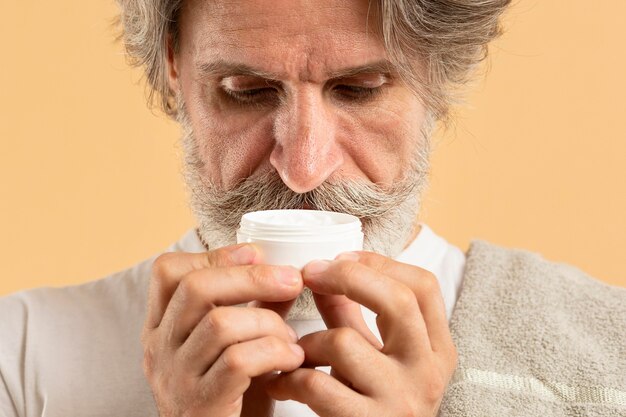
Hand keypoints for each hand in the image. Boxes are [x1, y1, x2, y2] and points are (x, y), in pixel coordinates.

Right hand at [142, 244, 304, 416]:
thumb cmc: (230, 395)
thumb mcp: (234, 344)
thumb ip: (254, 310)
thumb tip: (286, 275)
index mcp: (161, 327)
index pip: (169, 271)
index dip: (214, 255)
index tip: (255, 252)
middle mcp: (159, 348)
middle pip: (195, 288)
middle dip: (252, 277)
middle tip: (292, 280)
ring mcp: (175, 377)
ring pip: (220, 324)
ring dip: (268, 323)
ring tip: (290, 338)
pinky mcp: (199, 403)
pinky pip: (237, 361)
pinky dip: (274, 353)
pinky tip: (291, 359)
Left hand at [266, 252, 457, 416]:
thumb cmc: (377, 405)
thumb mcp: (376, 357)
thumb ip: (353, 315)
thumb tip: (322, 274)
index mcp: (437, 349)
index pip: (422, 286)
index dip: (379, 262)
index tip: (342, 257)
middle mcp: (427, 371)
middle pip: (396, 300)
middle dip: (346, 277)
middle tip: (309, 274)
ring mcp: (400, 400)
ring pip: (343, 341)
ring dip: (306, 341)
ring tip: (293, 352)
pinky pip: (317, 384)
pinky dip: (289, 378)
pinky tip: (281, 382)